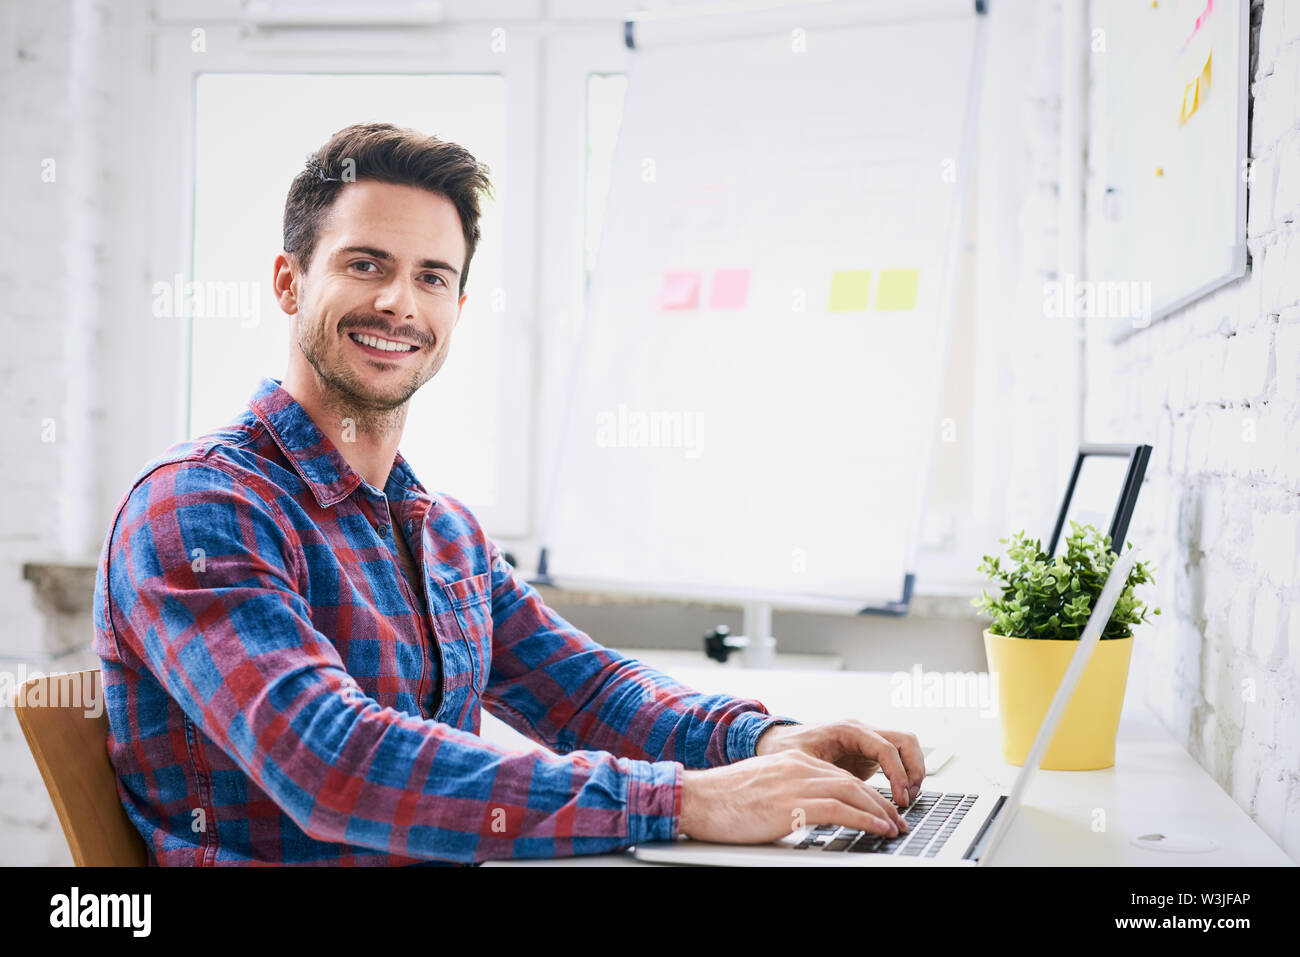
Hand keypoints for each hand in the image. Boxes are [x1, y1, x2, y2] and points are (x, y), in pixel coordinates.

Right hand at [678, 751, 909, 844]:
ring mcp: (797, 784)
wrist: (698, 799)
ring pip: (853, 793)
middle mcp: (799, 768)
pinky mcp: (793, 804)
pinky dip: (865, 819)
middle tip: (897, 820)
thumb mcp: (763, 789)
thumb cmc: (723, 800)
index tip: (880, 809)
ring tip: (894, 827)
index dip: (865, 793)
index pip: (840, 775)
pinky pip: (841, 810)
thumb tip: (805, 812)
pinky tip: (878, 828)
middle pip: (853, 782)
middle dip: (880, 802)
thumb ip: (788, 793)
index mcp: (793, 763)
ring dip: (880, 811)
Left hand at [754, 720, 924, 807]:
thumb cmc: (786, 748)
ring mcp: (866, 741)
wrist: (776, 741)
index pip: (885, 746)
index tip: (900, 796)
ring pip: (905, 746)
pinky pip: (896, 758)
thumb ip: (826, 776)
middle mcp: (861, 731)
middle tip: (910, 796)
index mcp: (847, 729)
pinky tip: (898, 795)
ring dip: (913, 769)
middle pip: (904, 740)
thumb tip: (843, 796)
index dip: (897, 772)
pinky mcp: (867, 753)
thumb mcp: (802, 762)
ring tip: (908, 797)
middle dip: (914, 768)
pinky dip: (904, 773)